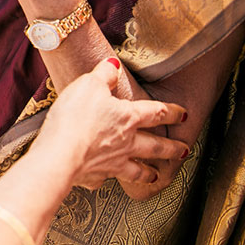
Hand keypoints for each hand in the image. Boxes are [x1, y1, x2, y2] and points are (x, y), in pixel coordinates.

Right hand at [38, 59, 190, 198]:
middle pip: (156, 146)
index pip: (156, 113)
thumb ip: (103, 74)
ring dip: (149, 173)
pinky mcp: (94, 176)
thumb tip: (113, 64)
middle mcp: (126, 143)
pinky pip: (103, 180)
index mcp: (128, 118)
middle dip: (172, 148)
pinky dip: (104, 180)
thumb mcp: (88, 85)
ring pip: (137, 170)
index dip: (172, 112)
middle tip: (184, 151)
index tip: (184, 114)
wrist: (60, 154)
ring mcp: (112, 163)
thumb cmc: (75, 118)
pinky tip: (103, 181)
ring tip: (156, 177)